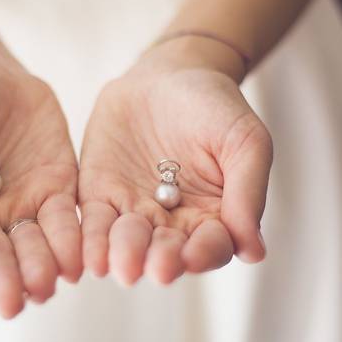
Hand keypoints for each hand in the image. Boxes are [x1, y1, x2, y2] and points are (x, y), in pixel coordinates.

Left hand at [78, 40, 271, 284]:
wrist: (168, 73)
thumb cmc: (215, 107)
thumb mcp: (244, 141)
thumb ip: (247, 192)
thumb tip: (254, 252)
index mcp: (214, 218)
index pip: (211, 247)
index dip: (202, 254)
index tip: (192, 256)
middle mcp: (173, 225)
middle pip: (167, 254)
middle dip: (160, 262)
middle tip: (156, 268)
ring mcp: (134, 213)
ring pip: (128, 245)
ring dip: (125, 256)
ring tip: (122, 265)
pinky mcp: (99, 197)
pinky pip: (94, 224)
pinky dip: (90, 241)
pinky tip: (88, 257)